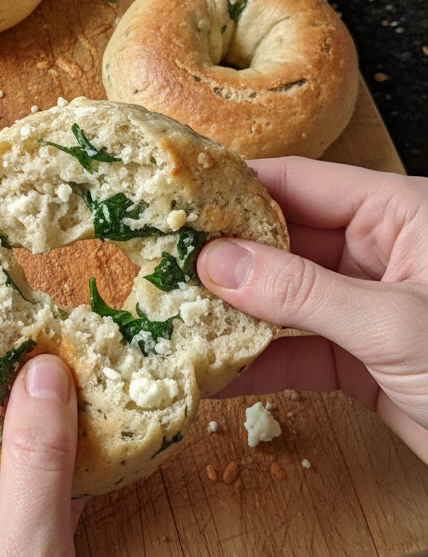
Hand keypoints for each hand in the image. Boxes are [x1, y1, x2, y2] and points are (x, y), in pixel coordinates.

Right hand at [196, 157, 427, 464]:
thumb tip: (218, 264)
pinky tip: (212, 373)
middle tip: (156, 265)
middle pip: (284, 239)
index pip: (300, 183)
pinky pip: (297, 351)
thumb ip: (300, 293)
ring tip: (170, 318)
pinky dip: (256, 364)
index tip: (175, 198)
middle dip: (223, 257)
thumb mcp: (391, 323)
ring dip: (231, 314)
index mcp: (400, 214)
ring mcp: (369, 307)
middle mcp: (381, 252)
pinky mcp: (364, 360)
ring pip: (283, 299)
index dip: (234, 189)